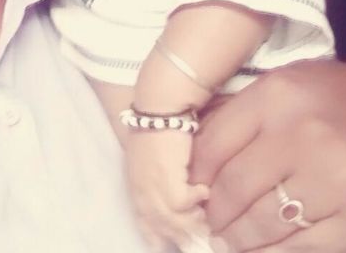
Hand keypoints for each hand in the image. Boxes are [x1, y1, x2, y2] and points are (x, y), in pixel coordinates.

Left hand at [125, 128, 209, 250]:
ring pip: (175, 221)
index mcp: (136, 188)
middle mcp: (141, 192)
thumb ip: (163, 183)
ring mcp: (152, 187)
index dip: (159, 238)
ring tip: (209, 216)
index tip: (173, 245)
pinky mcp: (167, 178)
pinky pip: (185, 203)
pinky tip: (205, 190)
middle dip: (182, 236)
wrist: (159, 107)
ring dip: (194, 220)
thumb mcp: (155, 161)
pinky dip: (198, 199)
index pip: (145, 225)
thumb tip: (185, 206)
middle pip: (161, 228)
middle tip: (202, 238)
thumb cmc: (161, 128)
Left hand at [191, 60, 345, 252]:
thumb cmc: (344, 99)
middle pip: (234, 188)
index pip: (215, 144)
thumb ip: (247, 112)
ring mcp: (335, 180)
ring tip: (230, 240)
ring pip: (264, 224)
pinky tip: (265, 249)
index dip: (196, 175)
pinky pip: (302, 247)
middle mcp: (304, 135)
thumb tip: (198, 156)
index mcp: (280, 95)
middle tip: (210, 222)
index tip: (191, 189)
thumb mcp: (292, 84)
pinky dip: (276, 252)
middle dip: (215, 213)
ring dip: (239, 239)